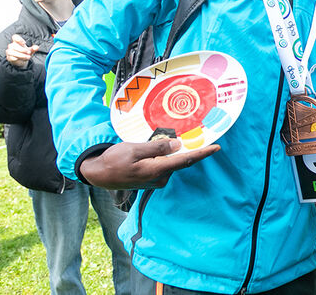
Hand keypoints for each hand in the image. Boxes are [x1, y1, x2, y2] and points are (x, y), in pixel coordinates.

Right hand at [5, 34, 38, 67]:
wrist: (21, 61)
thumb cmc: (25, 53)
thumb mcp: (30, 50)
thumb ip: (33, 48)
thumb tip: (37, 47)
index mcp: (17, 42)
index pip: (14, 37)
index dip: (18, 39)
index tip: (24, 43)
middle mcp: (12, 46)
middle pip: (13, 45)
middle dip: (22, 49)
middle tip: (29, 52)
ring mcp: (9, 52)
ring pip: (11, 52)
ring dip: (20, 54)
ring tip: (27, 57)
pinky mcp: (9, 57)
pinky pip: (11, 57)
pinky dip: (17, 58)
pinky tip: (22, 59)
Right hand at [78, 139, 219, 189]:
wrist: (98, 174)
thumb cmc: (114, 160)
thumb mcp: (134, 149)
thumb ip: (157, 148)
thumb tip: (178, 145)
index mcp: (157, 170)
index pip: (185, 160)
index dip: (203, 153)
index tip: (217, 147)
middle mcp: (160, 178)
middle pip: (181, 160)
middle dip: (191, 149)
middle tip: (203, 135)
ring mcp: (156, 180)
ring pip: (172, 163)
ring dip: (177, 153)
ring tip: (179, 139)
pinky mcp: (152, 179)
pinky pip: (165, 165)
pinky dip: (168, 157)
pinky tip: (167, 149)